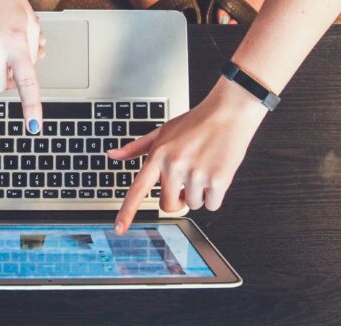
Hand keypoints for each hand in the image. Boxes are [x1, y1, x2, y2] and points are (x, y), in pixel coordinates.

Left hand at [109, 77, 267, 233]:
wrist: (229, 112)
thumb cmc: (196, 122)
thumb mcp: (162, 131)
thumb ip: (136, 147)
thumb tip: (112, 155)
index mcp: (158, 155)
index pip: (138, 189)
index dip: (127, 211)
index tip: (119, 229)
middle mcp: (175, 166)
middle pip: (168, 205)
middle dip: (177, 199)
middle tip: (186, 181)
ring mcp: (196, 174)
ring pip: (192, 205)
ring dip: (199, 193)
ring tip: (203, 168)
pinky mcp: (217, 180)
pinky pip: (212, 205)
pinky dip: (215, 195)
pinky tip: (216, 172)